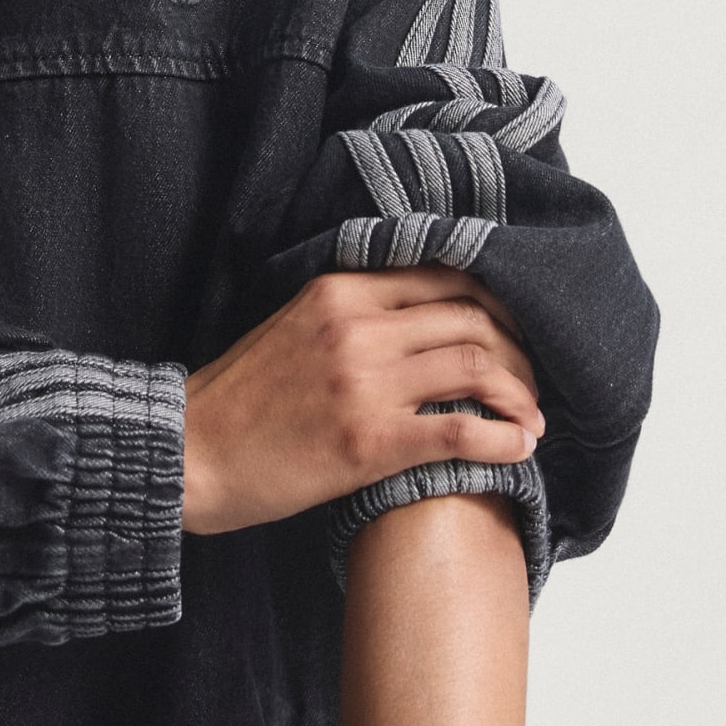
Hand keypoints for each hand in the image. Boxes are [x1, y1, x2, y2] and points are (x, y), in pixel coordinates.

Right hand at [181, 264, 542, 535]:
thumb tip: (418, 320)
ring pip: (477, 367)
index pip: (443, 274)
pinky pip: (463, 432)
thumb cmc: (241, 398)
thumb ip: (350, 313)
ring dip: (521, 395)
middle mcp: (355, 326)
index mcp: (336, 290)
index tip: (512, 331)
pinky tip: (520, 450)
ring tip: (530, 418)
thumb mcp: (291, 325)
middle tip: (531, 382)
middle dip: (519, 351)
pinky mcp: (369, 440)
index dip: (496, 303)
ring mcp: (364, 382)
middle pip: (472, 318)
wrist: (193, 451)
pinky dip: (506, 441)